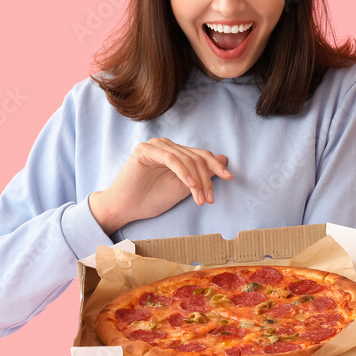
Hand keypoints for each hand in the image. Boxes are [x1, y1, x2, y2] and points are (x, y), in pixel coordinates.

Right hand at [89, 137, 232, 233]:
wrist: (126, 209)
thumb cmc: (152, 199)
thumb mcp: (184, 188)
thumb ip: (201, 174)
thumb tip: (223, 159)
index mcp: (176, 152)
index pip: (201, 155)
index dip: (216, 166)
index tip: (229, 178)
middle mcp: (166, 145)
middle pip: (196, 158)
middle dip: (206, 179)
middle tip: (209, 199)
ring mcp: (155, 146)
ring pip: (186, 159)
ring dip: (197, 180)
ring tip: (201, 199)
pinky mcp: (145, 150)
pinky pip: (171, 159)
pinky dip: (183, 172)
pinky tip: (190, 185)